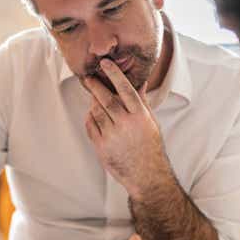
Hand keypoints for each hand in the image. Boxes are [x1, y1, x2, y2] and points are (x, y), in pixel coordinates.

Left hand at [84, 59, 173, 196]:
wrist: (147, 175)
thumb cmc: (151, 147)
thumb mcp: (151, 122)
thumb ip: (142, 101)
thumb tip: (140, 82)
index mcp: (140, 116)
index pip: (125, 89)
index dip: (114, 74)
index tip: (105, 63)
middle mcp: (125, 124)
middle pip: (106, 98)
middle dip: (95, 86)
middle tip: (89, 77)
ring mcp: (112, 136)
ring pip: (96, 111)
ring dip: (93, 102)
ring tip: (94, 98)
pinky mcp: (101, 147)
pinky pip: (90, 126)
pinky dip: (89, 118)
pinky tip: (93, 115)